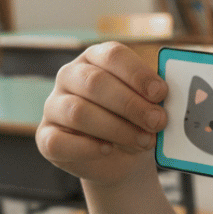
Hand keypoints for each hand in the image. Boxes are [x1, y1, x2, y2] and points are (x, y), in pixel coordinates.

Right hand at [36, 42, 167, 186]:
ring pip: (78, 112)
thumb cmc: (137, 123)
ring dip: (117, 129)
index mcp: (97, 59)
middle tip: (157, 122)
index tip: (161, 93)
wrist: (123, 158)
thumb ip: (155, 98)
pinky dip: (87, 147)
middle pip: (95, 83)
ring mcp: (54, 106)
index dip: (137, 74)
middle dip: (131, 105)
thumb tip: (166, 98)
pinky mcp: (47, 137)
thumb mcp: (150, 106)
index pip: (112, 55)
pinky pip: (59, 141)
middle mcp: (71, 77)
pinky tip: (108, 149)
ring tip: (144, 141)